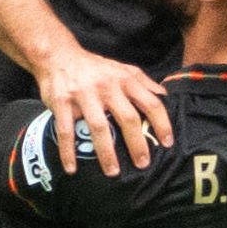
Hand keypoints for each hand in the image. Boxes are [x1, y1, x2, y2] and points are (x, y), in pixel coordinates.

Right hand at [35, 42, 170, 173]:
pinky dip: (68, 151)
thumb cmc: (95, 68)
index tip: (167, 142)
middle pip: (127, 118)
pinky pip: (66, 131)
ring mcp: (83, 95)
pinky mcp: (62, 103)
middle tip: (142, 164)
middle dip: (137, 144)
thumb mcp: (122, 70)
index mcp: (125, 80)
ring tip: (113, 172)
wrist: (58, 56)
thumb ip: (143, 83)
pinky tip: (72, 168)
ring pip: (99, 127)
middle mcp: (106, 87)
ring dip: (106, 153)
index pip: (151, 103)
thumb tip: (165, 97)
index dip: (162, 123)